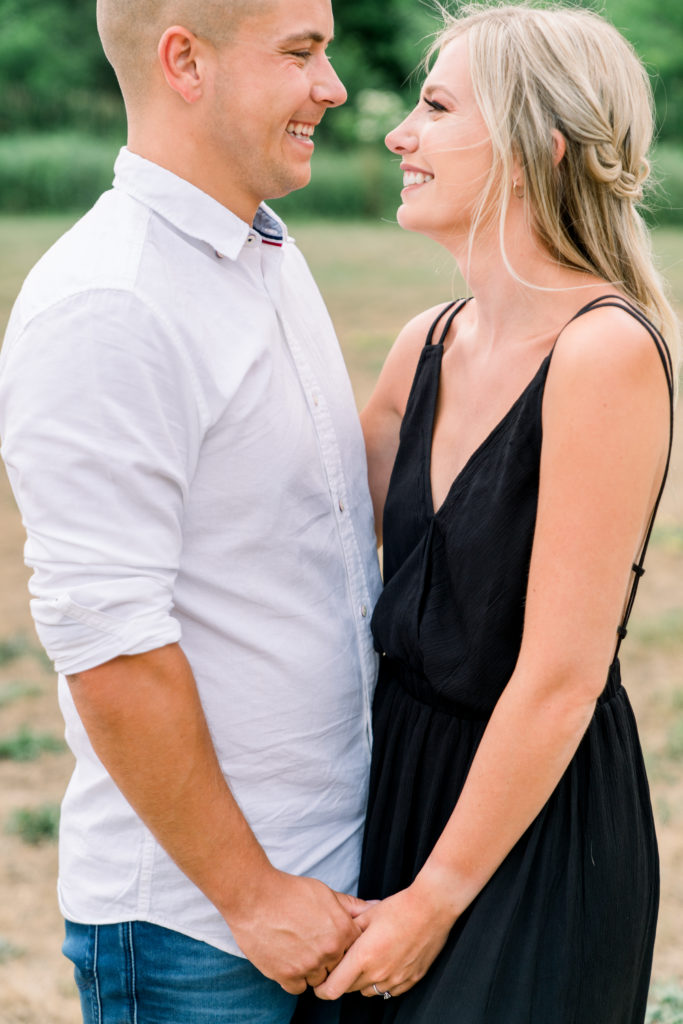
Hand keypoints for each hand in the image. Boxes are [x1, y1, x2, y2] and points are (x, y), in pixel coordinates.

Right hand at [227, 868, 366, 993]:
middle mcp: (329, 951)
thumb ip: (351, 905)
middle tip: (313, 943)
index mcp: (342, 930)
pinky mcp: (287, 975)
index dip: (343, 944)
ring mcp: (308, 966)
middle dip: (329, 958)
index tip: (331, 938)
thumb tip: (375, 906)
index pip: (355, 949)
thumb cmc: (289, 891)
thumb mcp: (325, 892)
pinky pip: (298, 987)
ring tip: (299, 949)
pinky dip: (294, 977)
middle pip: (338, 967)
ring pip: (319, 979)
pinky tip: (289, 958)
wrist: (255, 896)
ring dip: (312, 968)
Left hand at [313, 882, 454, 1000]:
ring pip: (368, 991)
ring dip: (363, 980)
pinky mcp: (410, 980)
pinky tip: (386, 962)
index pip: (333, 989)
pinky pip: (388, 990)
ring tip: (368, 958)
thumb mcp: (367, 915)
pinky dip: (382, 981)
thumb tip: (333, 939)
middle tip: (345, 960)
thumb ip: (347, 931)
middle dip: (343, 978)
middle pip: (349, 989)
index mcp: (363, 956)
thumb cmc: (399, 907)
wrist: (432, 908)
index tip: (320, 981)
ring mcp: (395, 980)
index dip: (322, 988)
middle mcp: (378, 973)